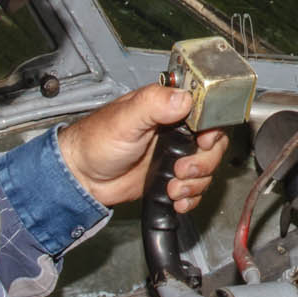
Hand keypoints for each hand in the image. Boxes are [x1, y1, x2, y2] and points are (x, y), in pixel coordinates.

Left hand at [56, 83, 228, 209]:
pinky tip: (175, 198)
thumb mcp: (124, 118)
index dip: (212, 129)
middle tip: (181, 170)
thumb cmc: (95, 142)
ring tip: (173, 187)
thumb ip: (153, 104)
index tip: (203, 143)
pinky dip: (191, 197)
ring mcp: (175, 154)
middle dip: (204, 162)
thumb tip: (183, 98)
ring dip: (195, 183)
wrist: (83, 177)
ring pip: (207, 168)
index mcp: (168, 108)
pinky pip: (196, 188)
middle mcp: (176, 130)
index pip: (207, 113)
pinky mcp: (172, 177)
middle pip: (214, 144)